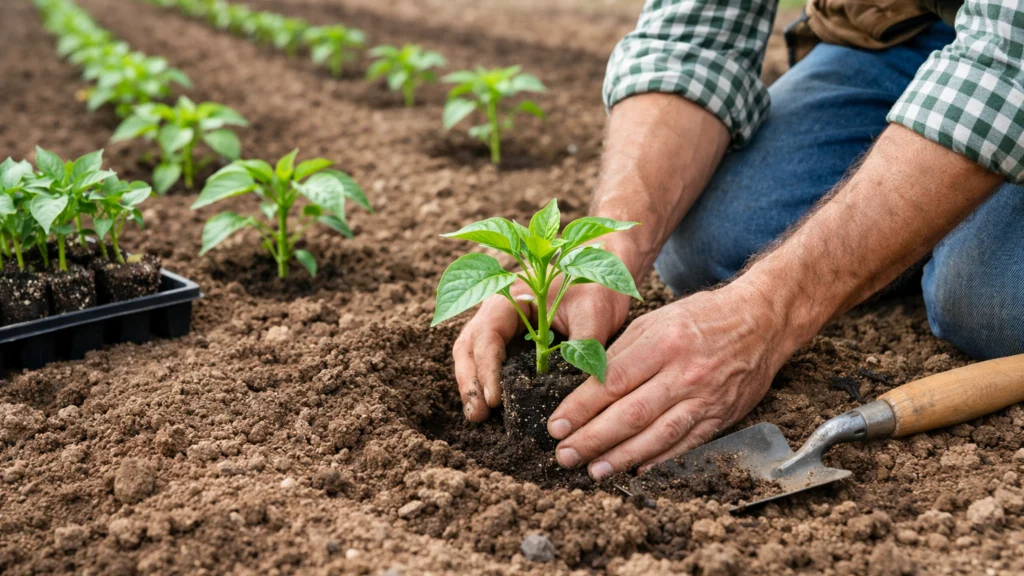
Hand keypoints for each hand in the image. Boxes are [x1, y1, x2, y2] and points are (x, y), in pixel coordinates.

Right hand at [453, 277, 631, 421]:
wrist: (605, 268)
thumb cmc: (598, 286)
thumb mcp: (595, 314)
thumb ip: (583, 347)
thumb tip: (577, 391)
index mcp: (510, 294)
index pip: (487, 336)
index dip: (487, 369)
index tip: (495, 399)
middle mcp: (499, 309)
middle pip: (469, 346)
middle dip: (470, 381)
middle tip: (478, 415)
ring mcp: (503, 324)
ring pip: (473, 354)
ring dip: (473, 384)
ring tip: (479, 416)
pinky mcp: (514, 338)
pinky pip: (491, 359)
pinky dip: (487, 381)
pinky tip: (494, 406)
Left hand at [546, 282, 790, 478]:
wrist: (760, 322)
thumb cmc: (701, 317)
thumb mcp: (654, 321)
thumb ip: (621, 354)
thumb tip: (587, 387)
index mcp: (662, 344)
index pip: (612, 382)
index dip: (581, 408)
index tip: (556, 425)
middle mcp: (684, 374)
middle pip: (631, 414)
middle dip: (593, 439)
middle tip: (565, 455)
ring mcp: (705, 399)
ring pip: (657, 436)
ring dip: (622, 458)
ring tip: (594, 471)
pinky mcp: (721, 417)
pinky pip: (685, 444)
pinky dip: (658, 459)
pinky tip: (635, 469)